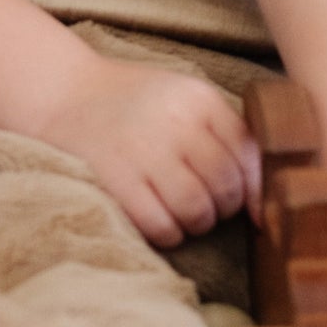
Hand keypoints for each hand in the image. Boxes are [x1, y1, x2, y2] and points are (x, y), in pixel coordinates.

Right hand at [36, 53, 259, 247]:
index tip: (251, 207)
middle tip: (208, 206)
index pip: (250, 154)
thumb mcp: (183, 97)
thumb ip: (223, 131)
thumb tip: (263, 193)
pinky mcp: (116, 179)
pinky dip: (169, 233)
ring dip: (197, 223)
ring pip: (198, 210)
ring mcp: (145, 150)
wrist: (63, 92)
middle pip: (227, 186)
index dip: (255, 188)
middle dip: (223, 207)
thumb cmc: (134, 102)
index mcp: (199, 98)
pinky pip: (161, 225)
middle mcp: (177, 122)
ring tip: (185, 215)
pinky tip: (162, 222)